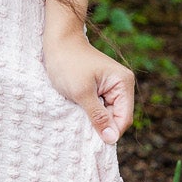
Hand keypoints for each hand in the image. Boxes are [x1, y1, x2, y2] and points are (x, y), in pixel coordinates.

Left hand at [42, 26, 134, 144]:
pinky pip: (100, 107)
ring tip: (78, 115)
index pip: (124, 119)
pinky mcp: (101, 88)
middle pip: (117, 118)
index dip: (110, 132)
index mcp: (123, 83)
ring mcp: (112, 87)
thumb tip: (111, 139)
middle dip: (101, 125)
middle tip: (81, 126)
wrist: (57, 42)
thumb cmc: (68, 63)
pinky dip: (90, 112)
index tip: (91, 140)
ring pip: (107, 114)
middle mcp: (122, 85)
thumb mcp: (82, 93)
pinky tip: (78, 110)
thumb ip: (98, 116)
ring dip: (94, 119)